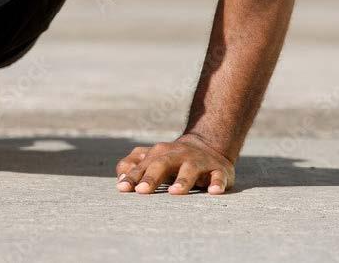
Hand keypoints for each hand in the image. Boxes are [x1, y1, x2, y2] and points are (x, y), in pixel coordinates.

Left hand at [114, 133, 234, 194]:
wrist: (207, 146)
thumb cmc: (171, 159)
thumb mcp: (151, 159)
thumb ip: (132, 166)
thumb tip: (120, 181)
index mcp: (158, 154)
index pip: (142, 165)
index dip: (131, 177)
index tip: (122, 188)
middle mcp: (177, 155)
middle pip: (162, 164)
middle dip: (152, 177)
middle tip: (142, 190)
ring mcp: (198, 162)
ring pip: (190, 169)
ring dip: (182, 180)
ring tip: (175, 192)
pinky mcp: (217, 170)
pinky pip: (218, 176)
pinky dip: (217, 183)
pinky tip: (214, 191)